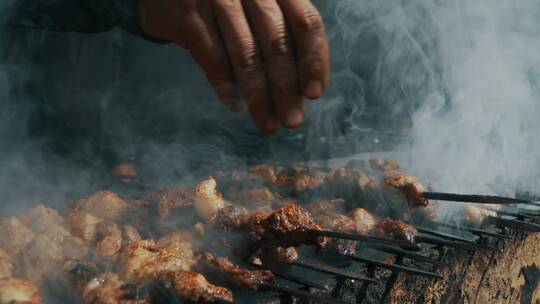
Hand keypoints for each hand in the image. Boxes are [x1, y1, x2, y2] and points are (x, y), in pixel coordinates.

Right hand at [139, 0, 329, 131]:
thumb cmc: (229, 2)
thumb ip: (283, 36)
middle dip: (287, 88)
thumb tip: (303, 92)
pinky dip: (227, 87)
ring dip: (259, 96)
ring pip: (246, 56)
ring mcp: (218, 0)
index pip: (307, 22)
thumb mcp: (261, 6)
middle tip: (292, 121)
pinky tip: (236, 106)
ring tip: (267, 124)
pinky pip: (214, 59)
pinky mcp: (190, 18)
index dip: (314, 60)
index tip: (315, 94)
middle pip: (277, 43)